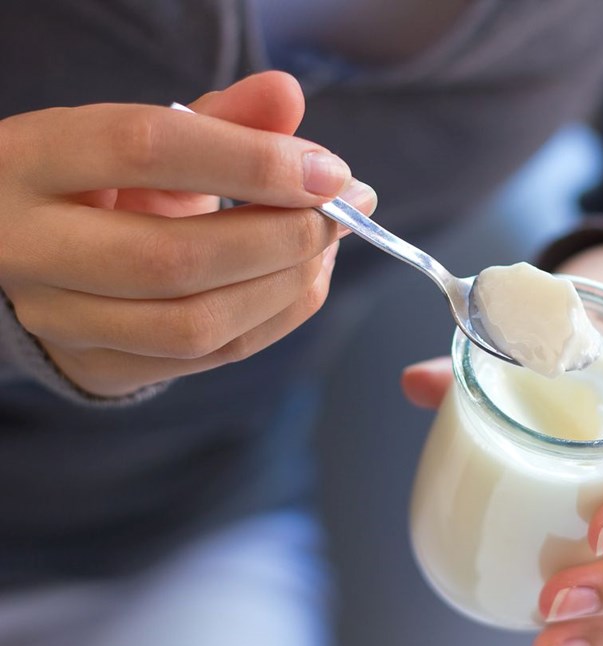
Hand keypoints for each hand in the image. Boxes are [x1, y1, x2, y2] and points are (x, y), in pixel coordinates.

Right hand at [0, 71, 375, 396]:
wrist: (40, 253)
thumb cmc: (104, 182)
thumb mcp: (149, 135)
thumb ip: (219, 117)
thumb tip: (288, 95)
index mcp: (32, 160)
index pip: (146, 150)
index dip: (252, 160)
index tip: (328, 169)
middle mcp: (29, 248)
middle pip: (176, 257)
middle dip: (284, 235)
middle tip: (344, 209)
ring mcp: (60, 320)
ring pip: (197, 324)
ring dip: (288, 284)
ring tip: (328, 243)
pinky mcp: (102, 367)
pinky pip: (214, 354)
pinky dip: (280, 314)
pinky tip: (305, 276)